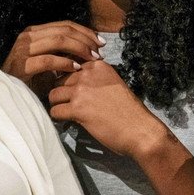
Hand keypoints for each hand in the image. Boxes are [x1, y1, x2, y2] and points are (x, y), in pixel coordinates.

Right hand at [1, 21, 103, 98]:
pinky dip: (65, 63)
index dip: (85, 31)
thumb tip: (89, 47)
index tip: (101, 42)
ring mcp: (22, 49)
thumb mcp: (48, 59)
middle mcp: (27, 36)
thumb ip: (62, 51)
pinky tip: (76, 68)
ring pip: (57, 41)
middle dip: (85, 40)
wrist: (6, 95)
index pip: (65, 25)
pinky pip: (48, 60)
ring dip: (79, 49)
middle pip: (64, 31)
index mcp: (34, 31)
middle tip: (99, 52)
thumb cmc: (30, 79)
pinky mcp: (21, 65)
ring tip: (91, 59)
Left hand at [48, 59, 167, 158]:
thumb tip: (75, 84)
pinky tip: (67, 122)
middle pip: (59, 79)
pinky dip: (58, 118)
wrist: (139, 129)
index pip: (70, 65)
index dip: (68, 79)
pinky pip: (55, 111)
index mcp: (98, 66)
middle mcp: (88, 74)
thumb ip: (95, 80)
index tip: (72, 89)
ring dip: (57, 104)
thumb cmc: (128, 111)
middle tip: (67, 103)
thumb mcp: (112, 85)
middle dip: (61, 92)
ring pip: (53, 94)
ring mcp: (82, 90)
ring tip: (65, 113)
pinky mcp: (77, 108)